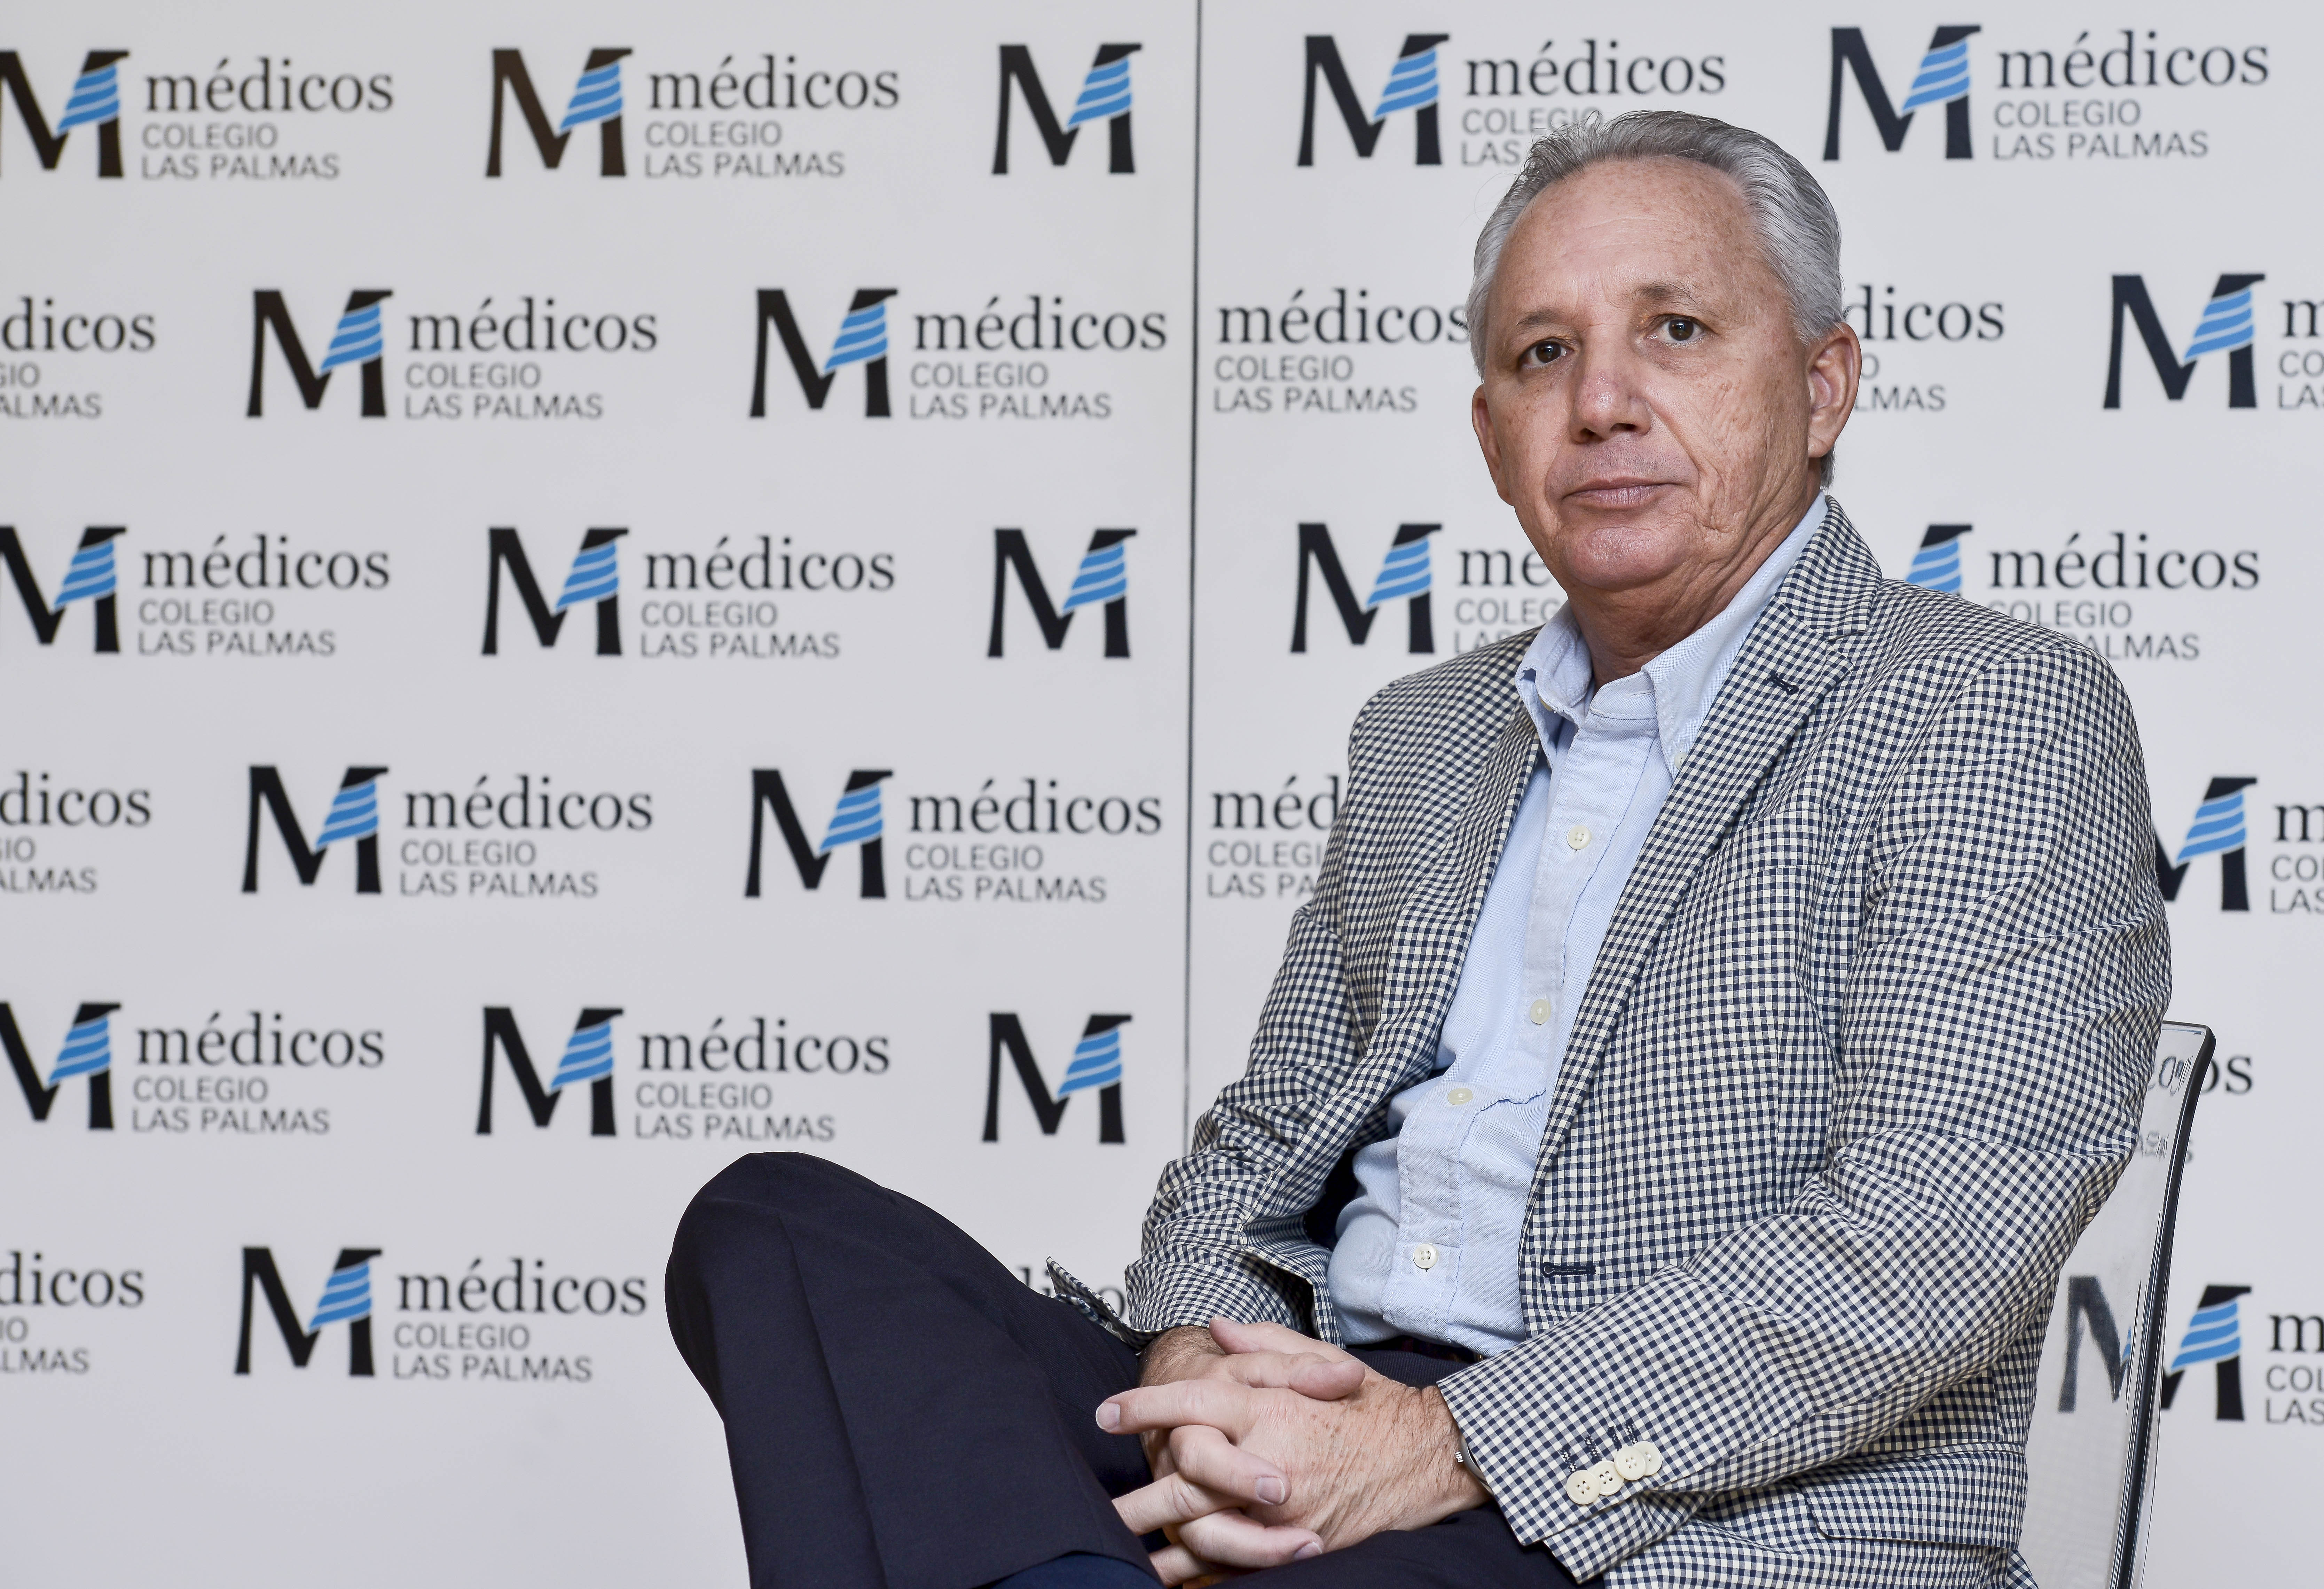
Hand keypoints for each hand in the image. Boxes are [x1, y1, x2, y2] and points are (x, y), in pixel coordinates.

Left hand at [1104, 1321, 1485, 1580]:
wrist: (1424, 1456)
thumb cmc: (1372, 1406)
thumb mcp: (1320, 1360)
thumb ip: (1263, 1346)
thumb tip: (1216, 1331)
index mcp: (1267, 1408)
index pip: (1191, 1405)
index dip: (1145, 1407)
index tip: (1106, 1413)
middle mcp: (1267, 1460)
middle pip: (1185, 1481)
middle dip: (1140, 1497)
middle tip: (1102, 1505)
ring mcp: (1281, 1510)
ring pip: (1205, 1531)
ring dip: (1161, 1544)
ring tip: (1124, 1552)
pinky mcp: (1295, 1542)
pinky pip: (1239, 1565)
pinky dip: (1204, 1574)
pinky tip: (1174, 1578)